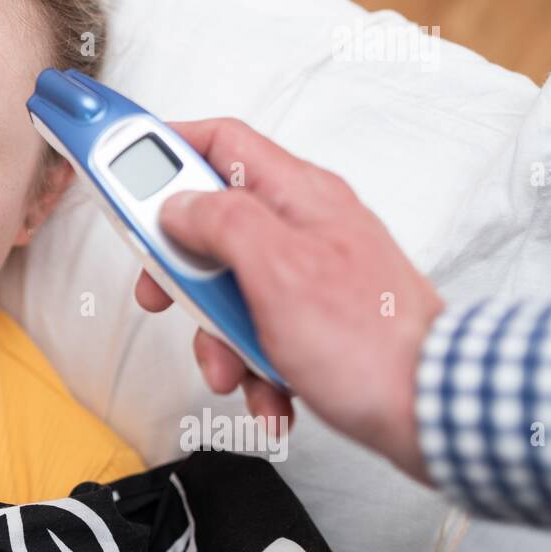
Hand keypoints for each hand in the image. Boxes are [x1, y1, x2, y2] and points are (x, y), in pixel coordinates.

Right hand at [133, 118, 442, 483]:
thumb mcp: (275, 269)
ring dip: (218, 336)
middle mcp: (303, 225)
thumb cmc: (370, 343)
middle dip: (180, 271)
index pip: (217, 140)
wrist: (433, 411)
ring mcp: (309, 273)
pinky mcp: (314, 320)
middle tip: (162, 295)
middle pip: (210, 224)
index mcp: (297, 195)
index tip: (116, 160)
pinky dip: (253, 365)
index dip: (162, 145)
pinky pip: (258, 332)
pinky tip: (269, 391)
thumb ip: (218, 222)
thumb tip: (176, 206)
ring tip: (236, 368)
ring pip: (227, 288)